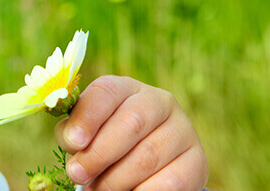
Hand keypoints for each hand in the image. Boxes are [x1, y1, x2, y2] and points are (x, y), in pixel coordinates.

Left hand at [54, 75, 207, 189]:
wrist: (150, 167)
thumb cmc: (108, 144)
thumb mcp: (88, 133)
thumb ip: (74, 133)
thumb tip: (73, 140)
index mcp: (127, 89)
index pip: (106, 91)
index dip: (87, 116)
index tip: (73, 142)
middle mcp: (160, 102)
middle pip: (130, 123)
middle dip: (98, 153)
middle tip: (77, 174)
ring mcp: (182, 130)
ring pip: (147, 156)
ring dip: (116, 180)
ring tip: (98, 189)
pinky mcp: (196, 161)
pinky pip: (169, 182)